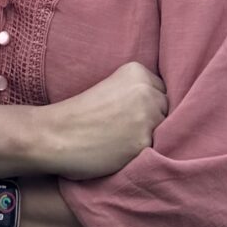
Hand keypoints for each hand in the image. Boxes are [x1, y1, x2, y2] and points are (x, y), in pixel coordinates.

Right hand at [32, 62, 167, 180]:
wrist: (55, 134)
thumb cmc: (79, 114)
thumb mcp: (111, 87)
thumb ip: (139, 93)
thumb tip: (171, 111)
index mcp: (137, 71)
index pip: (163, 91)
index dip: (149, 106)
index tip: (131, 115)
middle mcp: (146, 90)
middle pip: (167, 110)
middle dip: (155, 122)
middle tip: (126, 131)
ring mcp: (147, 117)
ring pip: (166, 131)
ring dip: (152, 139)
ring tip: (124, 143)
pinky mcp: (143, 142)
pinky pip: (156, 151)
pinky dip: (143, 155)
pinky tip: (123, 153)